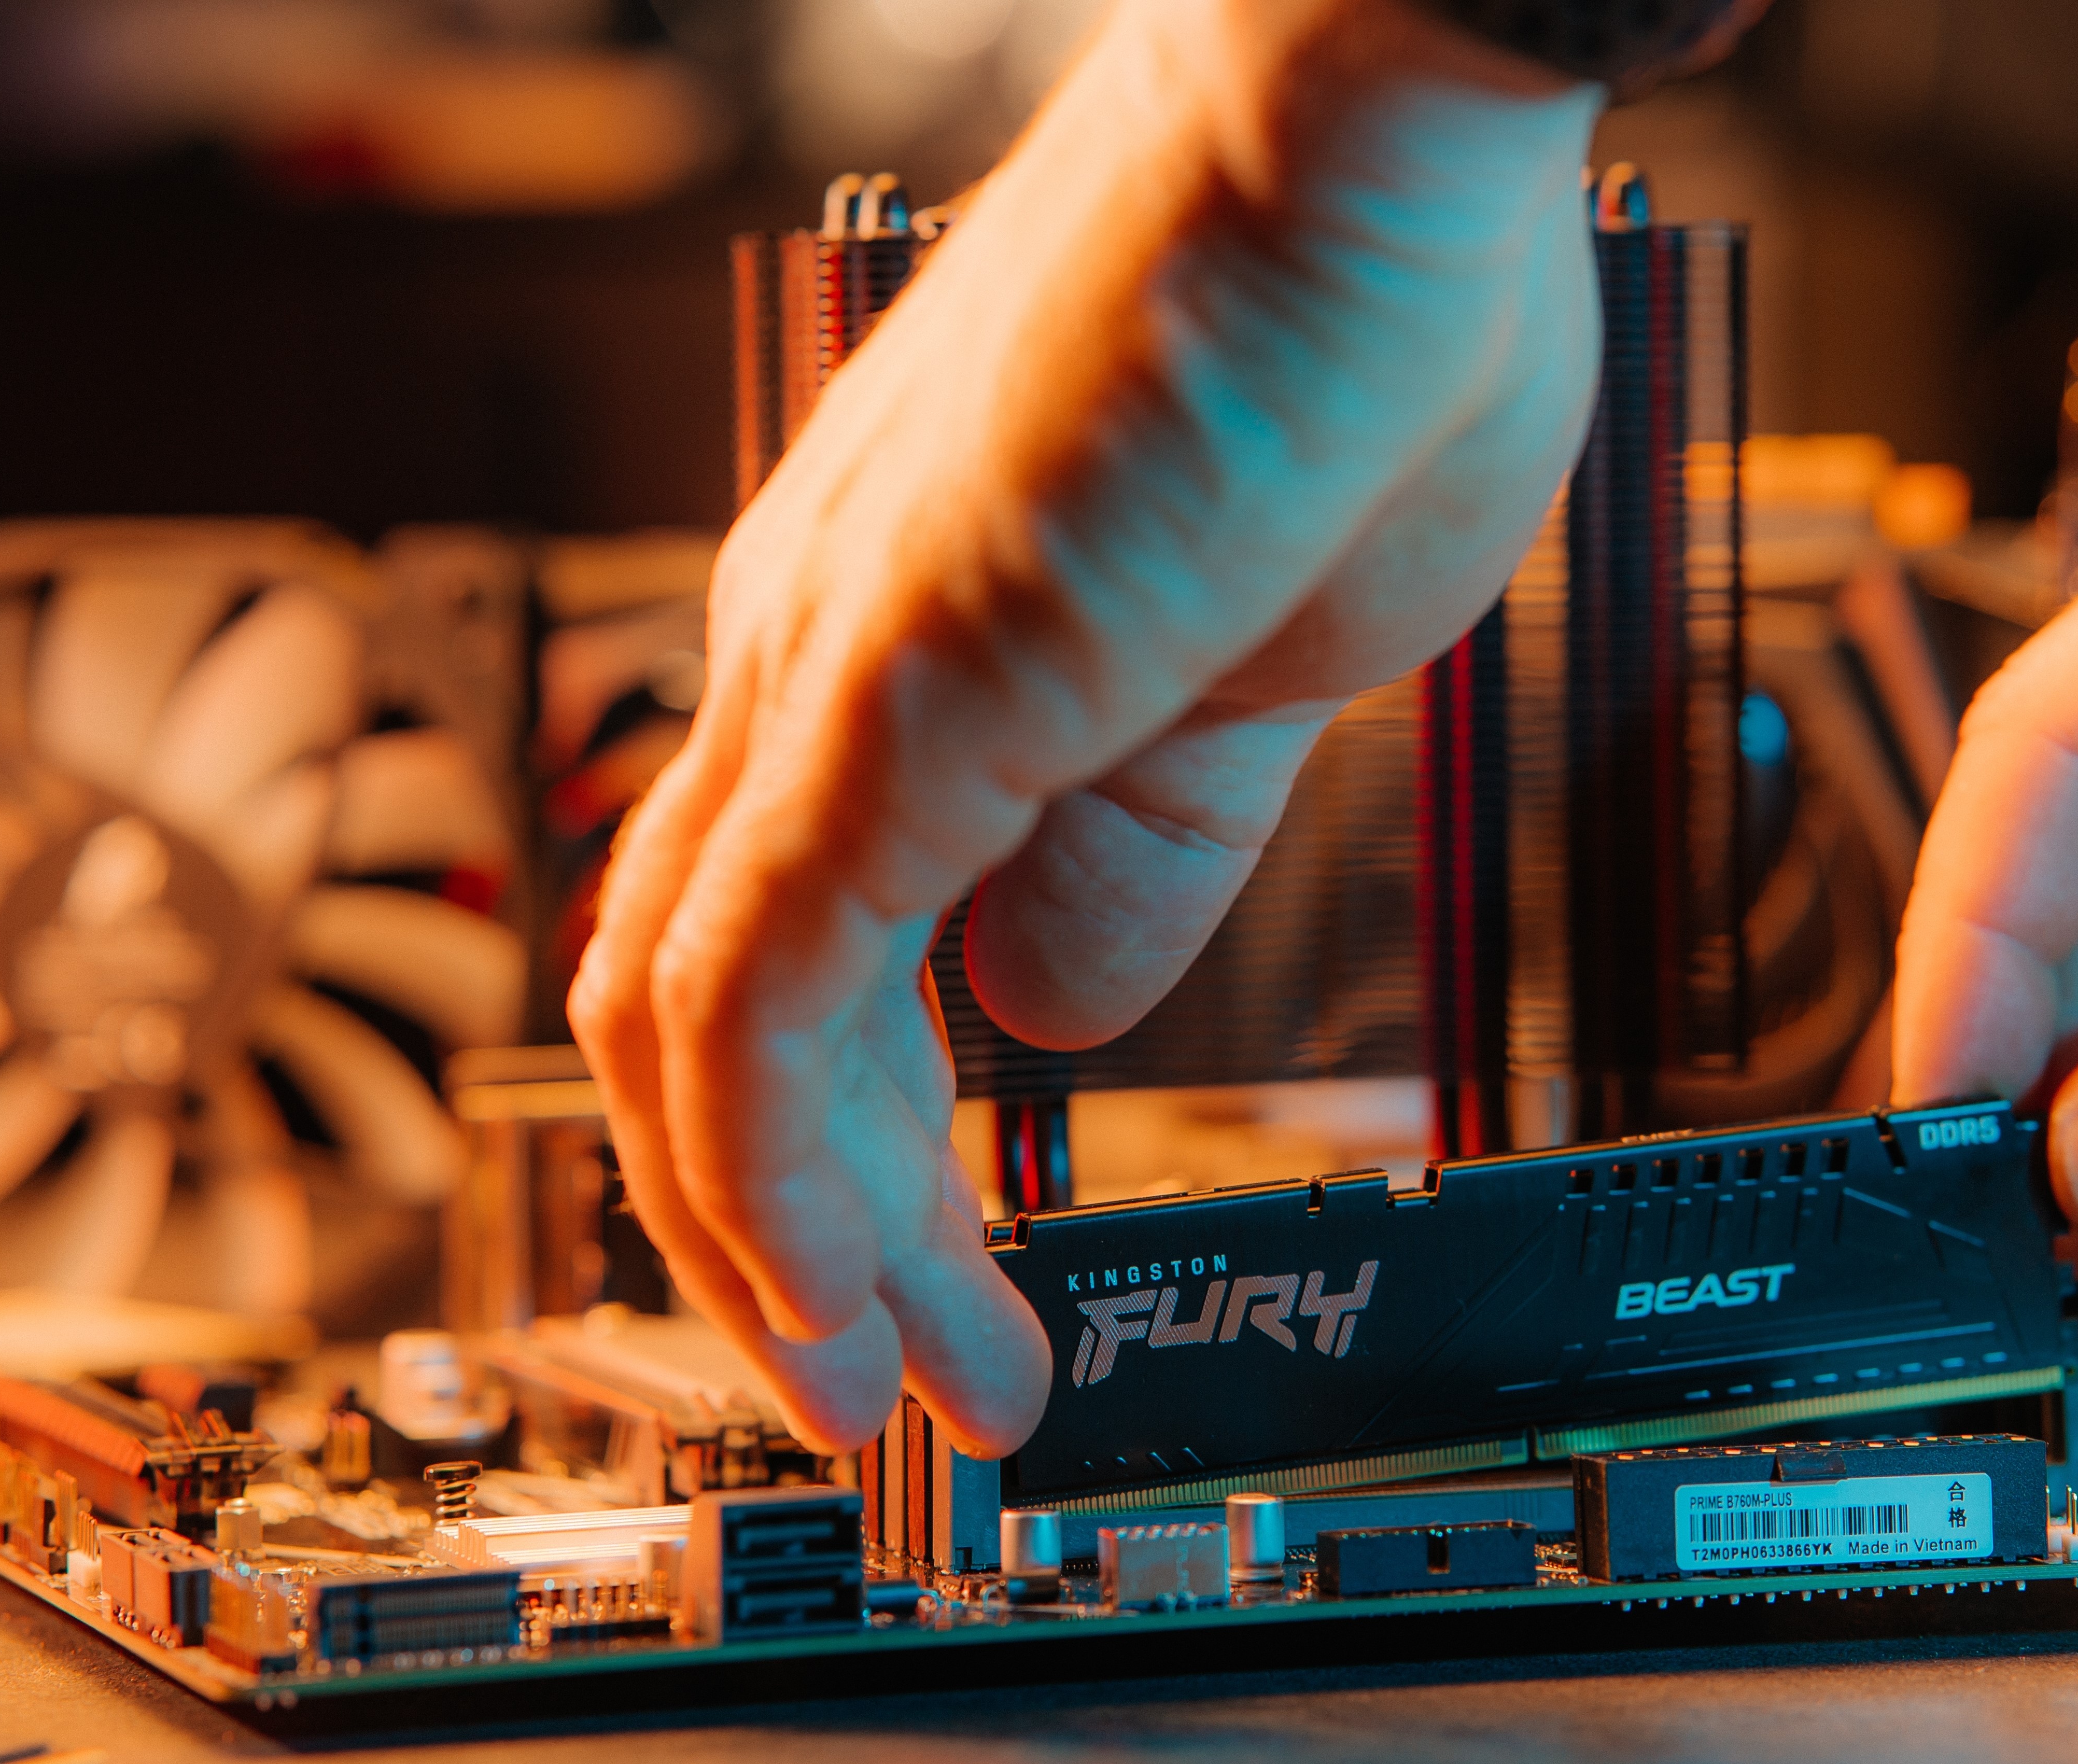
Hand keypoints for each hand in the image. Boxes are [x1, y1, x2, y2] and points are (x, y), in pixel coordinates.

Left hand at [568, 0, 1610, 1454]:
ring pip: (697, 1038)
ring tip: (908, 1395)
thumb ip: (1136, 842)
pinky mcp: (892, 686)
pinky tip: (872, 1304)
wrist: (1383, 121)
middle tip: (900, 1390)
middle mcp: (810, 657)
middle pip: (694, 1018)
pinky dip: (794, 1184)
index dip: (827, 1152)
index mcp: (891, 646)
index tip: (933, 1285)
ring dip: (788, 1255)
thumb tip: (1052, 1003)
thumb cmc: (1348, 326)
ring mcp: (831, 670)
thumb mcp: (1257, 661)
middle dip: (783, 1245)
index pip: (774, 949)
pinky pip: (762, 996)